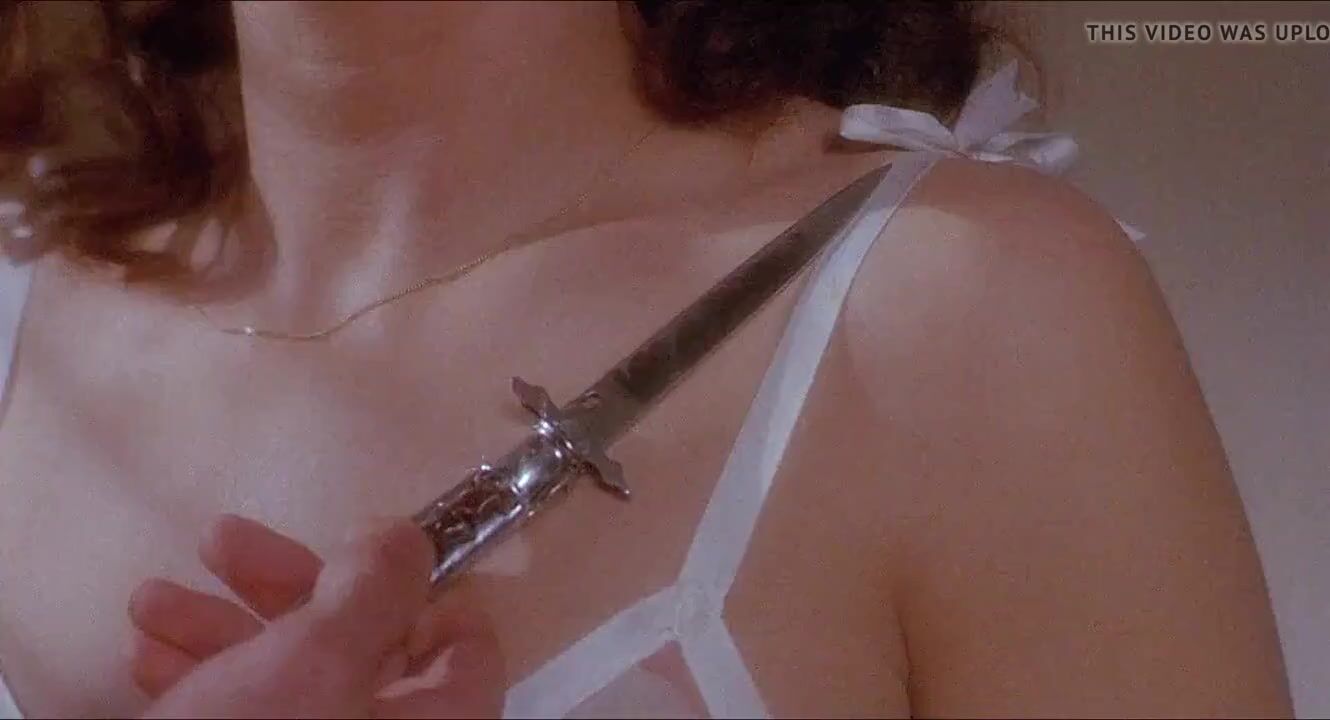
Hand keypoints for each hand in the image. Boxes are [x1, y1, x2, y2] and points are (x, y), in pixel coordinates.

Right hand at [128, 515, 503, 717]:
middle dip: (281, 586)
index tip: (350, 543)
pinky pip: (252, 716)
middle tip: (218, 543)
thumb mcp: (317, 658)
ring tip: (151, 600)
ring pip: (293, 677)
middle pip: (363, 647)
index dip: (415, 585)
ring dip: (221, 625)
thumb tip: (409, 540)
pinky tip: (144, 656)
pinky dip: (204, 678)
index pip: (466, 646)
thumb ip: (375, 588)